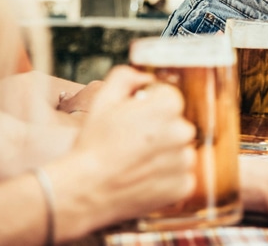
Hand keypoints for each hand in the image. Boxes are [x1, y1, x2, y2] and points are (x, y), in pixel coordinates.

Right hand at [51, 65, 196, 233]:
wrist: (84, 190)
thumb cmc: (93, 145)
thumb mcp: (103, 100)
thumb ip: (126, 77)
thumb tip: (145, 79)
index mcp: (168, 107)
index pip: (170, 99)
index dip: (150, 108)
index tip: (134, 120)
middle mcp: (182, 132)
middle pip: (176, 125)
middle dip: (159, 131)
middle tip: (133, 143)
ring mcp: (184, 160)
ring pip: (179, 151)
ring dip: (164, 156)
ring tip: (136, 163)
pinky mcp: (183, 186)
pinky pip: (181, 176)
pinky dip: (167, 179)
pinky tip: (144, 179)